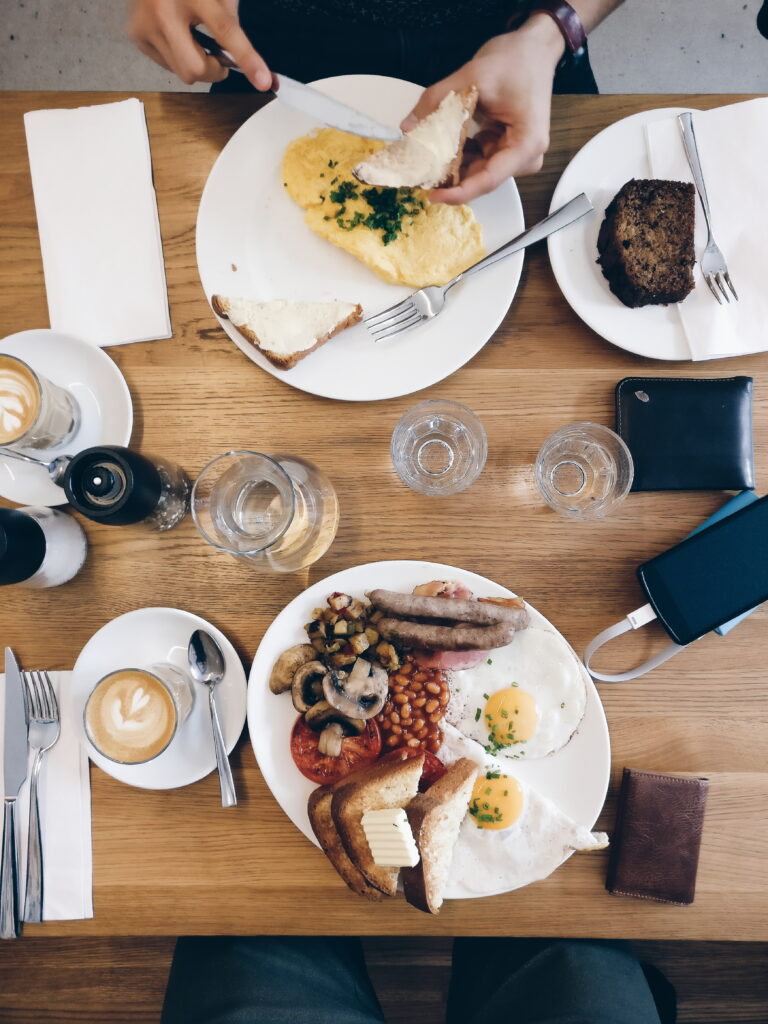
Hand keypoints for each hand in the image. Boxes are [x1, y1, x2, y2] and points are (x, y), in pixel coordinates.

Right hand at [129, 0, 272, 88]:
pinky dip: (179, 58)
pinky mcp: (137, 36)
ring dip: (196, 64)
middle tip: (219, 59)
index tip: (263, 81)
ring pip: (182, 72)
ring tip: (192, 37)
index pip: (224, 30)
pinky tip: (176, 36)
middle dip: (213, 71)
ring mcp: (146, 25)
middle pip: (196, 68)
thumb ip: (229, 20)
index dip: (247, 58)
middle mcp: (163, 10)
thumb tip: (245, 61)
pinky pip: (168, 66)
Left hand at [402, 16, 564, 203]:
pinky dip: (460, 155)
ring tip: (425, 162)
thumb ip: (436, 101)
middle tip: (419, 176)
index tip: (433, 196)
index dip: (459, 192)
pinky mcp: (507, 148)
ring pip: (478, 171)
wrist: (534, 48)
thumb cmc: (514, 60)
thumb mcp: (472, 76)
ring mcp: (517, 155)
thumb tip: (407, 128)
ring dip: (452, 167)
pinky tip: (440, 149)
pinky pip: (479, 160)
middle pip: (482, 178)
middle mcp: (525, 156)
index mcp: (526, 144)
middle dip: (451, 179)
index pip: (489, 179)